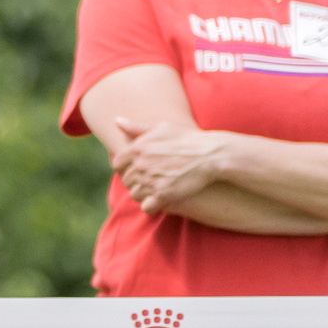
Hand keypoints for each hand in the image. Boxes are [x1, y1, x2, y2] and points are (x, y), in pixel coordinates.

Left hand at [112, 118, 231, 211]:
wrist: (210, 155)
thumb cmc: (187, 138)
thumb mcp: (162, 127)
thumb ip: (137, 127)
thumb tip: (117, 121)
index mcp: (138, 148)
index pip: (117, 164)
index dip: (125, 168)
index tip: (137, 168)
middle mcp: (141, 165)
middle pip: (126, 180)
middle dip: (135, 180)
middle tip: (150, 179)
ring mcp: (151, 181)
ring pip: (134, 194)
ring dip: (143, 193)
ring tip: (155, 188)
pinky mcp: (163, 195)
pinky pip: (146, 207)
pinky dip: (152, 205)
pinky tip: (160, 199)